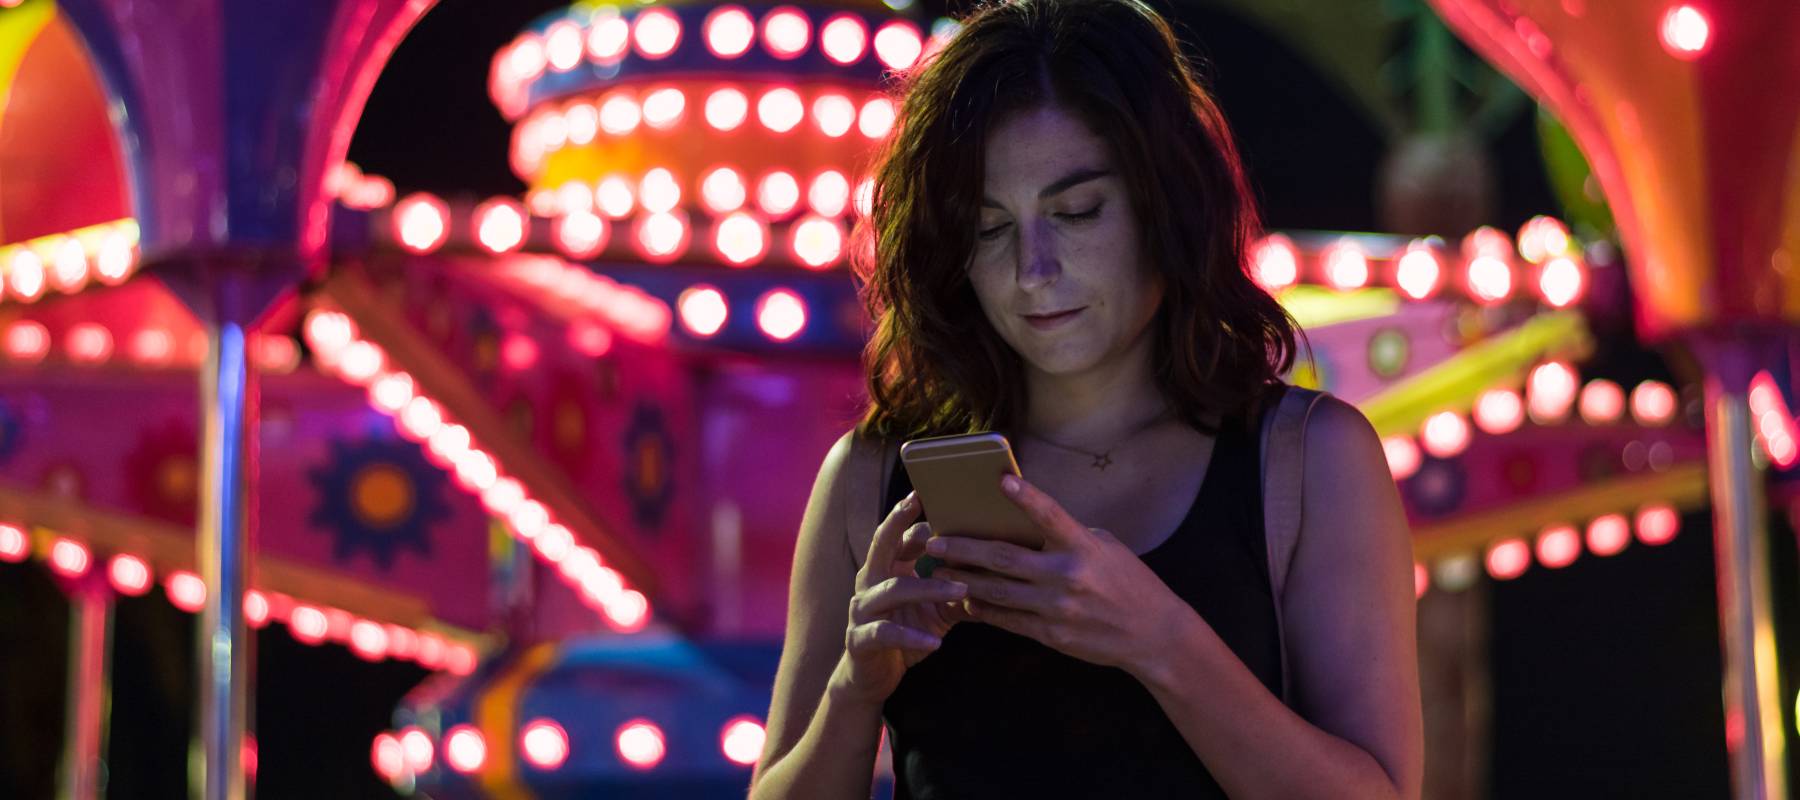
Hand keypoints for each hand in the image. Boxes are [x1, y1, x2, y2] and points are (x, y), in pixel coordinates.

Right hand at [831, 492, 972, 707]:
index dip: (916, 517)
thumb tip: (998, 571)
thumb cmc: (906, 633)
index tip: (941, 499)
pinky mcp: (860, 639)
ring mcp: (861, 609)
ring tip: (961, 590)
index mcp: (885, 568)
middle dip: (898, 522)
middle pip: (880, 544)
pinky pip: (885, 632)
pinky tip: (936, 641)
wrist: (873, 677)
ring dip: (928, 587)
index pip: (898, 533)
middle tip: (920, 505)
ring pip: (893, 590)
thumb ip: (955, 588)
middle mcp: (869, 581)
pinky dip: (912, 636)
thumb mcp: (935, 608)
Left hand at [926, 475, 1188, 673]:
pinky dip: (983, 609)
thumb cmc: (1128, 582)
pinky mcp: (1052, 634)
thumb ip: (1067, 536)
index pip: (1052, 515)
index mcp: (1085, 547)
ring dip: (963, 579)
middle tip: (934, 539)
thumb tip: (1024, 523)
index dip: (1027, 497)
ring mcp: (1058, 607)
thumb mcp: (1105, 547)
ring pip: (998, 591)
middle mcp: (1068, 576)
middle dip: (964, 548)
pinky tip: (964, 600)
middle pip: (1005, 558)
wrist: (1153, 635)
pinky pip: (1008, 620)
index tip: (1001, 480)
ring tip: (939, 568)